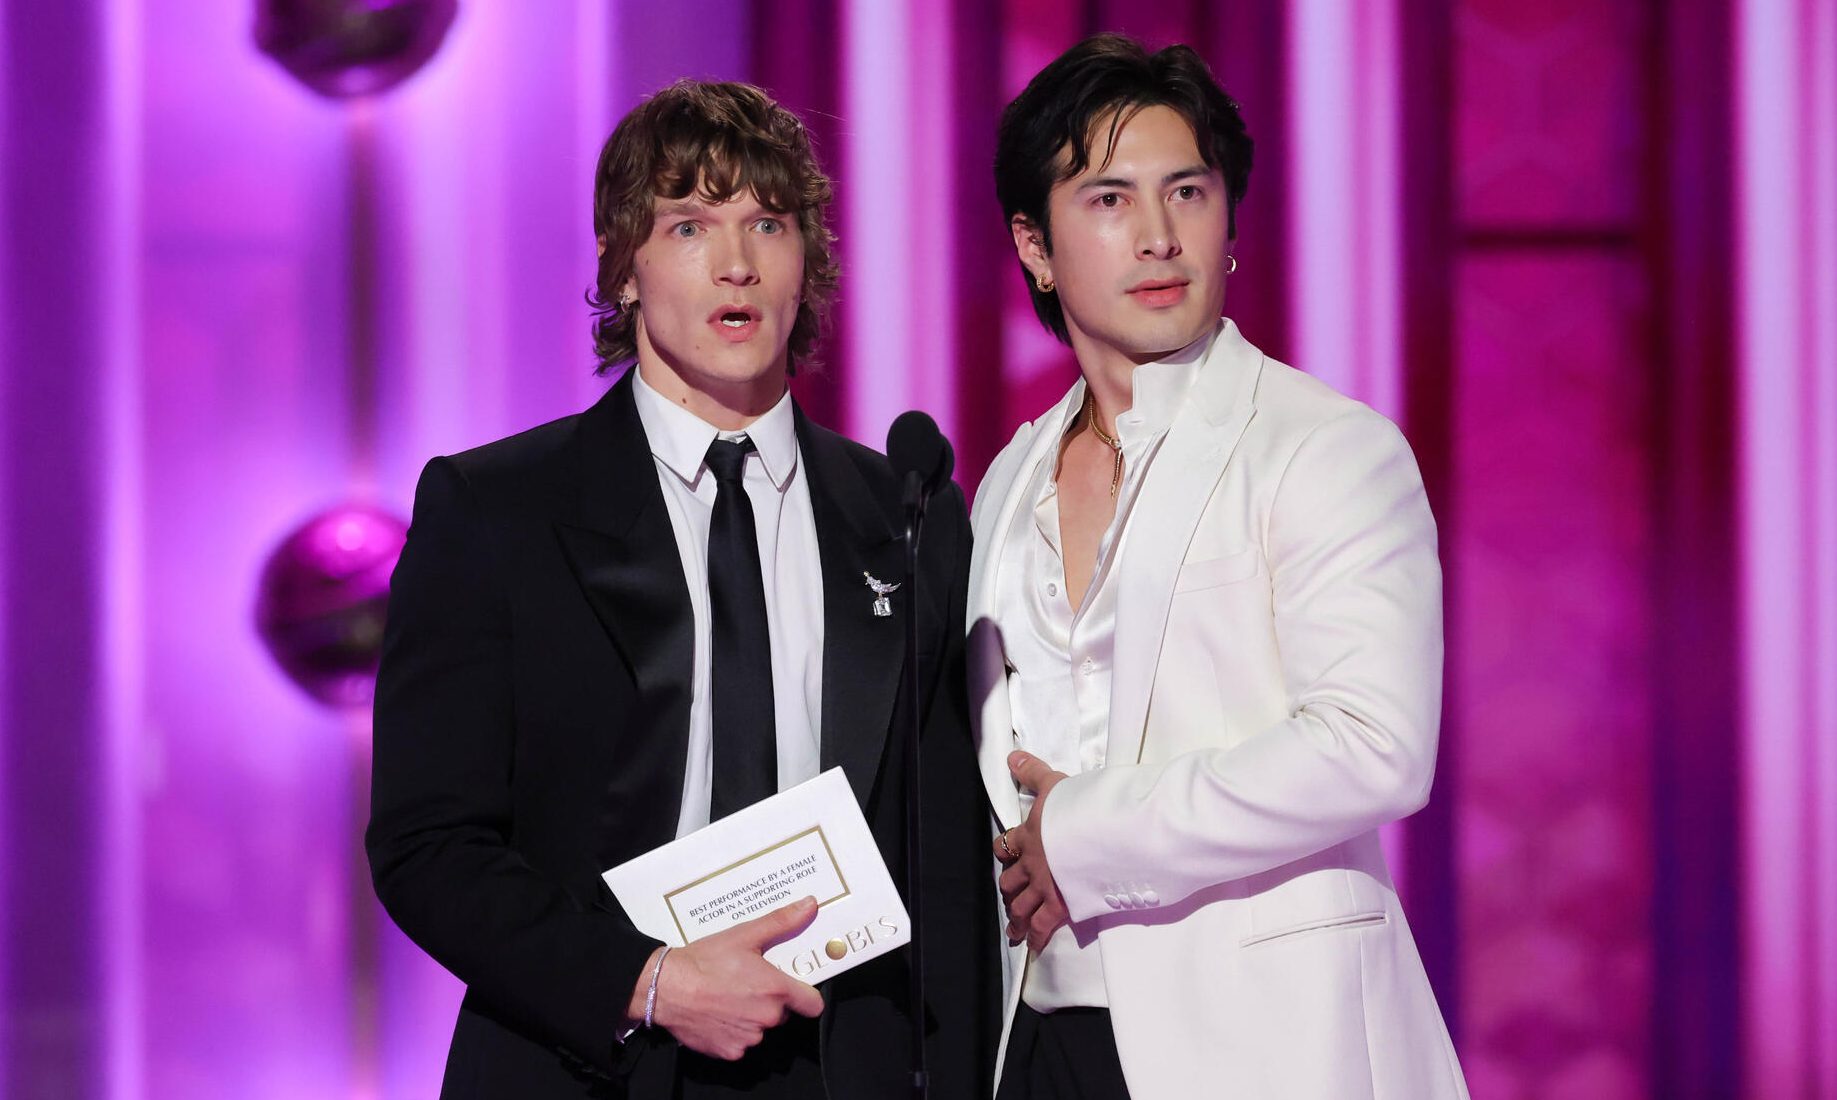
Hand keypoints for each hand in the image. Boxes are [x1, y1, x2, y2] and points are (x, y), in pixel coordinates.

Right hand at [629, 896, 825, 1059]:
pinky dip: (732, 1032)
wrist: (666, 987)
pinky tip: (717, 1014)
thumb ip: (782, 922)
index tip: (796, 988)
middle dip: (771, 1002)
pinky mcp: (729, 1052)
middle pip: (783, 1014)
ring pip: (760, 1029)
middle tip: (749, 984)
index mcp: (776, 991)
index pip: (813, 1005)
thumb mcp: (745, 935)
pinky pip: (740, 1043)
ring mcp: (748, 1039)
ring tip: (729, 998)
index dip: (806, 996)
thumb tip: (810, 906)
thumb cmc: (705, 961)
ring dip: (751, 1018)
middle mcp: (767, 1019)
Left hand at [995, 751, 1069, 952]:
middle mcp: (1032, 864)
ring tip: (1012, 929)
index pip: (1008, 844)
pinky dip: (1035, 937)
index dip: (1005, 849)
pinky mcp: (1060, 906)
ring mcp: (1044, 887)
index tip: (1004, 853)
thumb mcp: (1055, 783)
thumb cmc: (1080, 807)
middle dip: (1008, 888)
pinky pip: (1042, 926)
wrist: (1098, 833)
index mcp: (1031, 835)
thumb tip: (1012, 757)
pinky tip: (1032, 945)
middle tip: (1008, 894)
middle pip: (1010, 880)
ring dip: (1015, 917)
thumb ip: (1034, 772)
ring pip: (1020, 905)